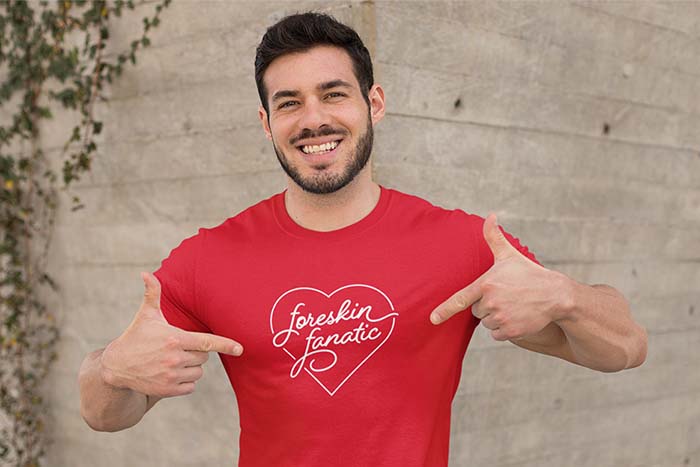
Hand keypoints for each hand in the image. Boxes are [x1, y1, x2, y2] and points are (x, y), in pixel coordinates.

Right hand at [100, 272, 243, 396]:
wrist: (116, 367)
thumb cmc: (135, 337)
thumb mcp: (145, 315)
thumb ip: (152, 293)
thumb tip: (145, 273)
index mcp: (175, 339)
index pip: (207, 342)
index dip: (226, 345)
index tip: (241, 349)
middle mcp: (175, 358)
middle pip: (204, 357)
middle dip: (196, 352)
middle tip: (180, 347)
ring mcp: (172, 376)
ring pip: (198, 372)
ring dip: (191, 367)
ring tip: (173, 360)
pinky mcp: (168, 390)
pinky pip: (191, 386)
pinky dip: (185, 381)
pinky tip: (171, 373)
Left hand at [429, 213, 569, 340]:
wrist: (555, 295)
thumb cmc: (529, 273)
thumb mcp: (509, 255)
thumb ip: (494, 237)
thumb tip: (490, 216)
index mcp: (486, 284)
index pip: (461, 299)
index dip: (445, 310)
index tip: (432, 319)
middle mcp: (491, 302)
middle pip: (476, 311)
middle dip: (486, 305)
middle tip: (504, 296)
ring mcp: (501, 318)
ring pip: (486, 323)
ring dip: (495, 318)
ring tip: (512, 305)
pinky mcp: (511, 331)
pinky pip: (496, 335)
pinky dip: (504, 329)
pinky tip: (516, 317)